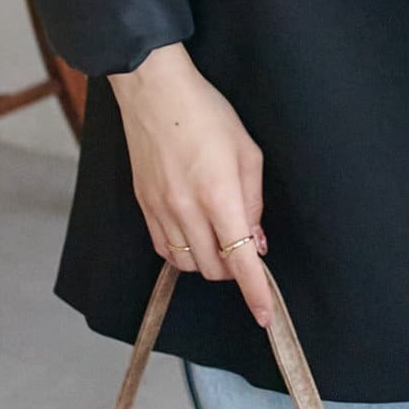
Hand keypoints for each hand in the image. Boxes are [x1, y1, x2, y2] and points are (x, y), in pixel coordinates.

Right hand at [108, 43, 274, 327]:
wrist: (155, 93)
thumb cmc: (207, 113)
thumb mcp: (247, 151)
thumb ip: (253, 201)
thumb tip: (255, 242)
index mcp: (219, 196)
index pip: (240, 261)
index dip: (255, 292)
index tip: (265, 315)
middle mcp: (187, 210)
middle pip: (213, 269)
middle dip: (234, 268)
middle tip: (244, 242)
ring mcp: (161, 211)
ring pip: (186, 264)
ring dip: (208, 260)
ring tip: (218, 233)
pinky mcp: (143, 207)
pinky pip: (163, 249)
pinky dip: (181, 252)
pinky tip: (192, 232)